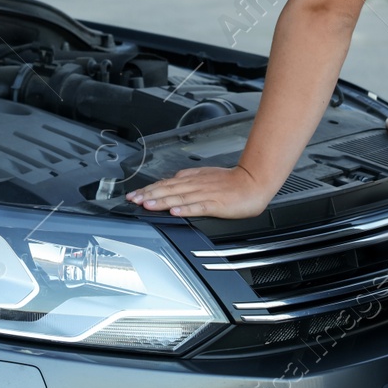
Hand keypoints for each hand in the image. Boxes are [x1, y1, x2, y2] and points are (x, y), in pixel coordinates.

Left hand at [124, 165, 275, 218]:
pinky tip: (175, 212)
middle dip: (149, 195)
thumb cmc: (232, 181)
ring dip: (162, 201)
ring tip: (147, 205)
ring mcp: (205, 194)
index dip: (149, 189)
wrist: (253, 181)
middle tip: (134, 199)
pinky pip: (198, 207)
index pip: (165, 184)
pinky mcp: (215, 203)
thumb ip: (188, 178)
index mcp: (192, 179)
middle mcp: (195, 185)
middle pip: (168, 190)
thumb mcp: (205, 175)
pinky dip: (185, 209)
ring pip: (179, 198)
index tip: (135, 194)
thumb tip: (172, 180)